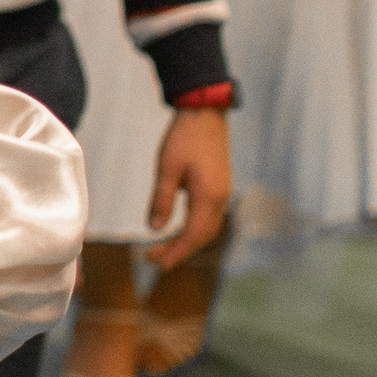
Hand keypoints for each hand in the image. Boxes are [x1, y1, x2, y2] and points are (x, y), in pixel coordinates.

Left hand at [144, 106, 231, 267]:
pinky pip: (209, 217)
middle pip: (202, 237)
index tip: (155, 261)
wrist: (205, 114)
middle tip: (154, 259)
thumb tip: (155, 229)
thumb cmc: (184, 138)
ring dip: (187, 241)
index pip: (192, 236)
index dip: (175, 252)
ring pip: (207, 228)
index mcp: (208, 197)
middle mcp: (220, 199)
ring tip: (163, 248)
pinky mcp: (219, 187)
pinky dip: (194, 229)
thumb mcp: (167, 169)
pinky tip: (178, 229)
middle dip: (179, 251)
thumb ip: (162, 200)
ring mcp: (222, 193)